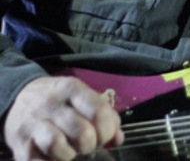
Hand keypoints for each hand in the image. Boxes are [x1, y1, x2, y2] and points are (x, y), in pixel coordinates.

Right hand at [3, 76, 123, 160]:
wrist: (18, 98)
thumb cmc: (59, 100)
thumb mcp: (80, 97)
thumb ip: (104, 114)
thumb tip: (118, 138)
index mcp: (71, 89)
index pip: (99, 110)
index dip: (108, 129)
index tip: (106, 136)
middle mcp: (50, 104)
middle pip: (83, 133)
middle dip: (92, 144)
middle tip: (88, 144)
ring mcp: (33, 124)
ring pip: (58, 146)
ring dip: (70, 155)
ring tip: (70, 151)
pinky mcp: (20, 145)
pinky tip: (55, 157)